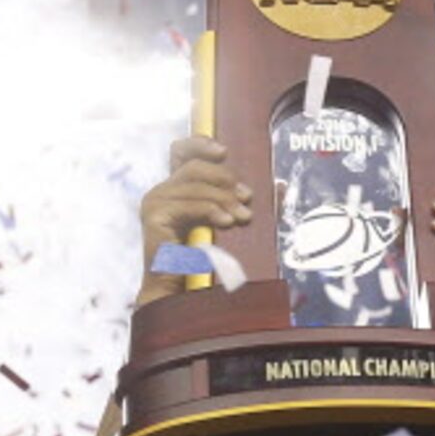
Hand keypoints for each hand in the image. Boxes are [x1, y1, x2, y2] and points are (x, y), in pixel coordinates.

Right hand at [139, 135, 251, 286]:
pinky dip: (212, 210)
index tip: (224, 152)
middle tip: (247, 199)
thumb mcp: (230, 224)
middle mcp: (162, 191)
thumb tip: (280, 185)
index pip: (181, 151)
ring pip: (196, 185)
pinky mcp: (155, 217)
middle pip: (195, 167)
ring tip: (243, 217)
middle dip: (225, 180)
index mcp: (176, 188)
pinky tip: (227, 222)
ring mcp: (155, 202)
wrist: (180, 292)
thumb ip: (250, 204)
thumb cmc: (206, 260)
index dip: (200, 144)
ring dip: (224, 199)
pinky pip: (190, 205)